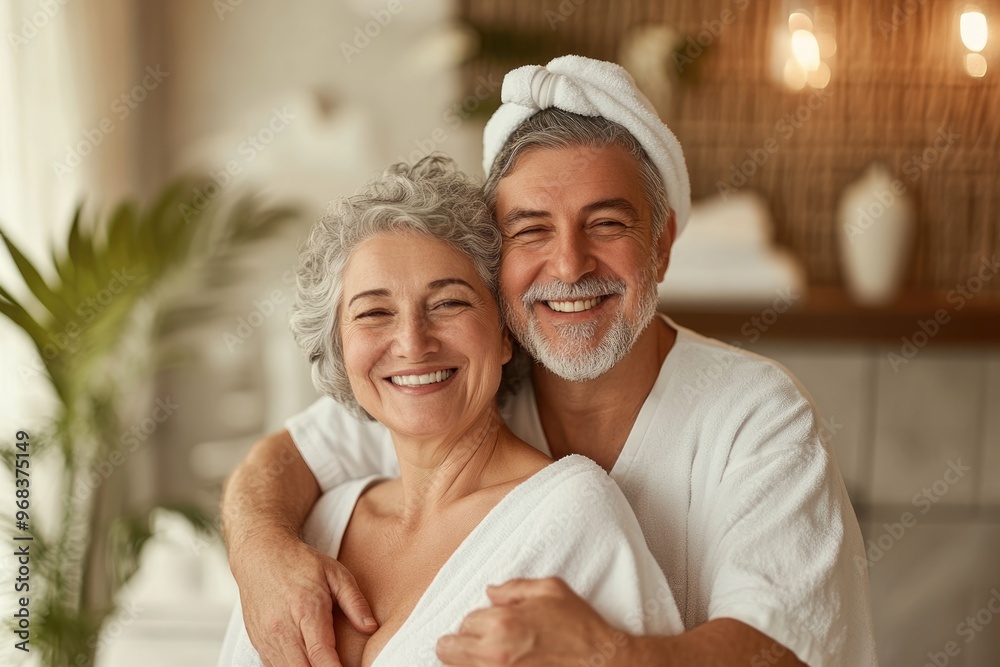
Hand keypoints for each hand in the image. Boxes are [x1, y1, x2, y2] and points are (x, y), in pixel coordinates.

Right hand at [233, 529, 377, 666]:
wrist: (261, 555)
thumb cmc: (301, 563)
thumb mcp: (336, 574)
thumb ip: (355, 602)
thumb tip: (371, 628)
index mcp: (306, 610)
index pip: (321, 655)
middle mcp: (283, 629)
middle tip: (340, 666)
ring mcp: (267, 638)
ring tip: (325, 663)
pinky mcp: (258, 643)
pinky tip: (306, 662)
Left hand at [436, 577, 630, 666]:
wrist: (603, 663)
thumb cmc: (580, 627)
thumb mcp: (551, 590)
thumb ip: (514, 588)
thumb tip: (489, 592)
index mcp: (503, 623)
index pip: (464, 622)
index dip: (477, 622)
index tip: (490, 624)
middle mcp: (494, 654)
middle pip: (447, 650)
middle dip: (460, 643)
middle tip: (479, 643)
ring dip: (467, 661)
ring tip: (486, 656)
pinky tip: (497, 664)